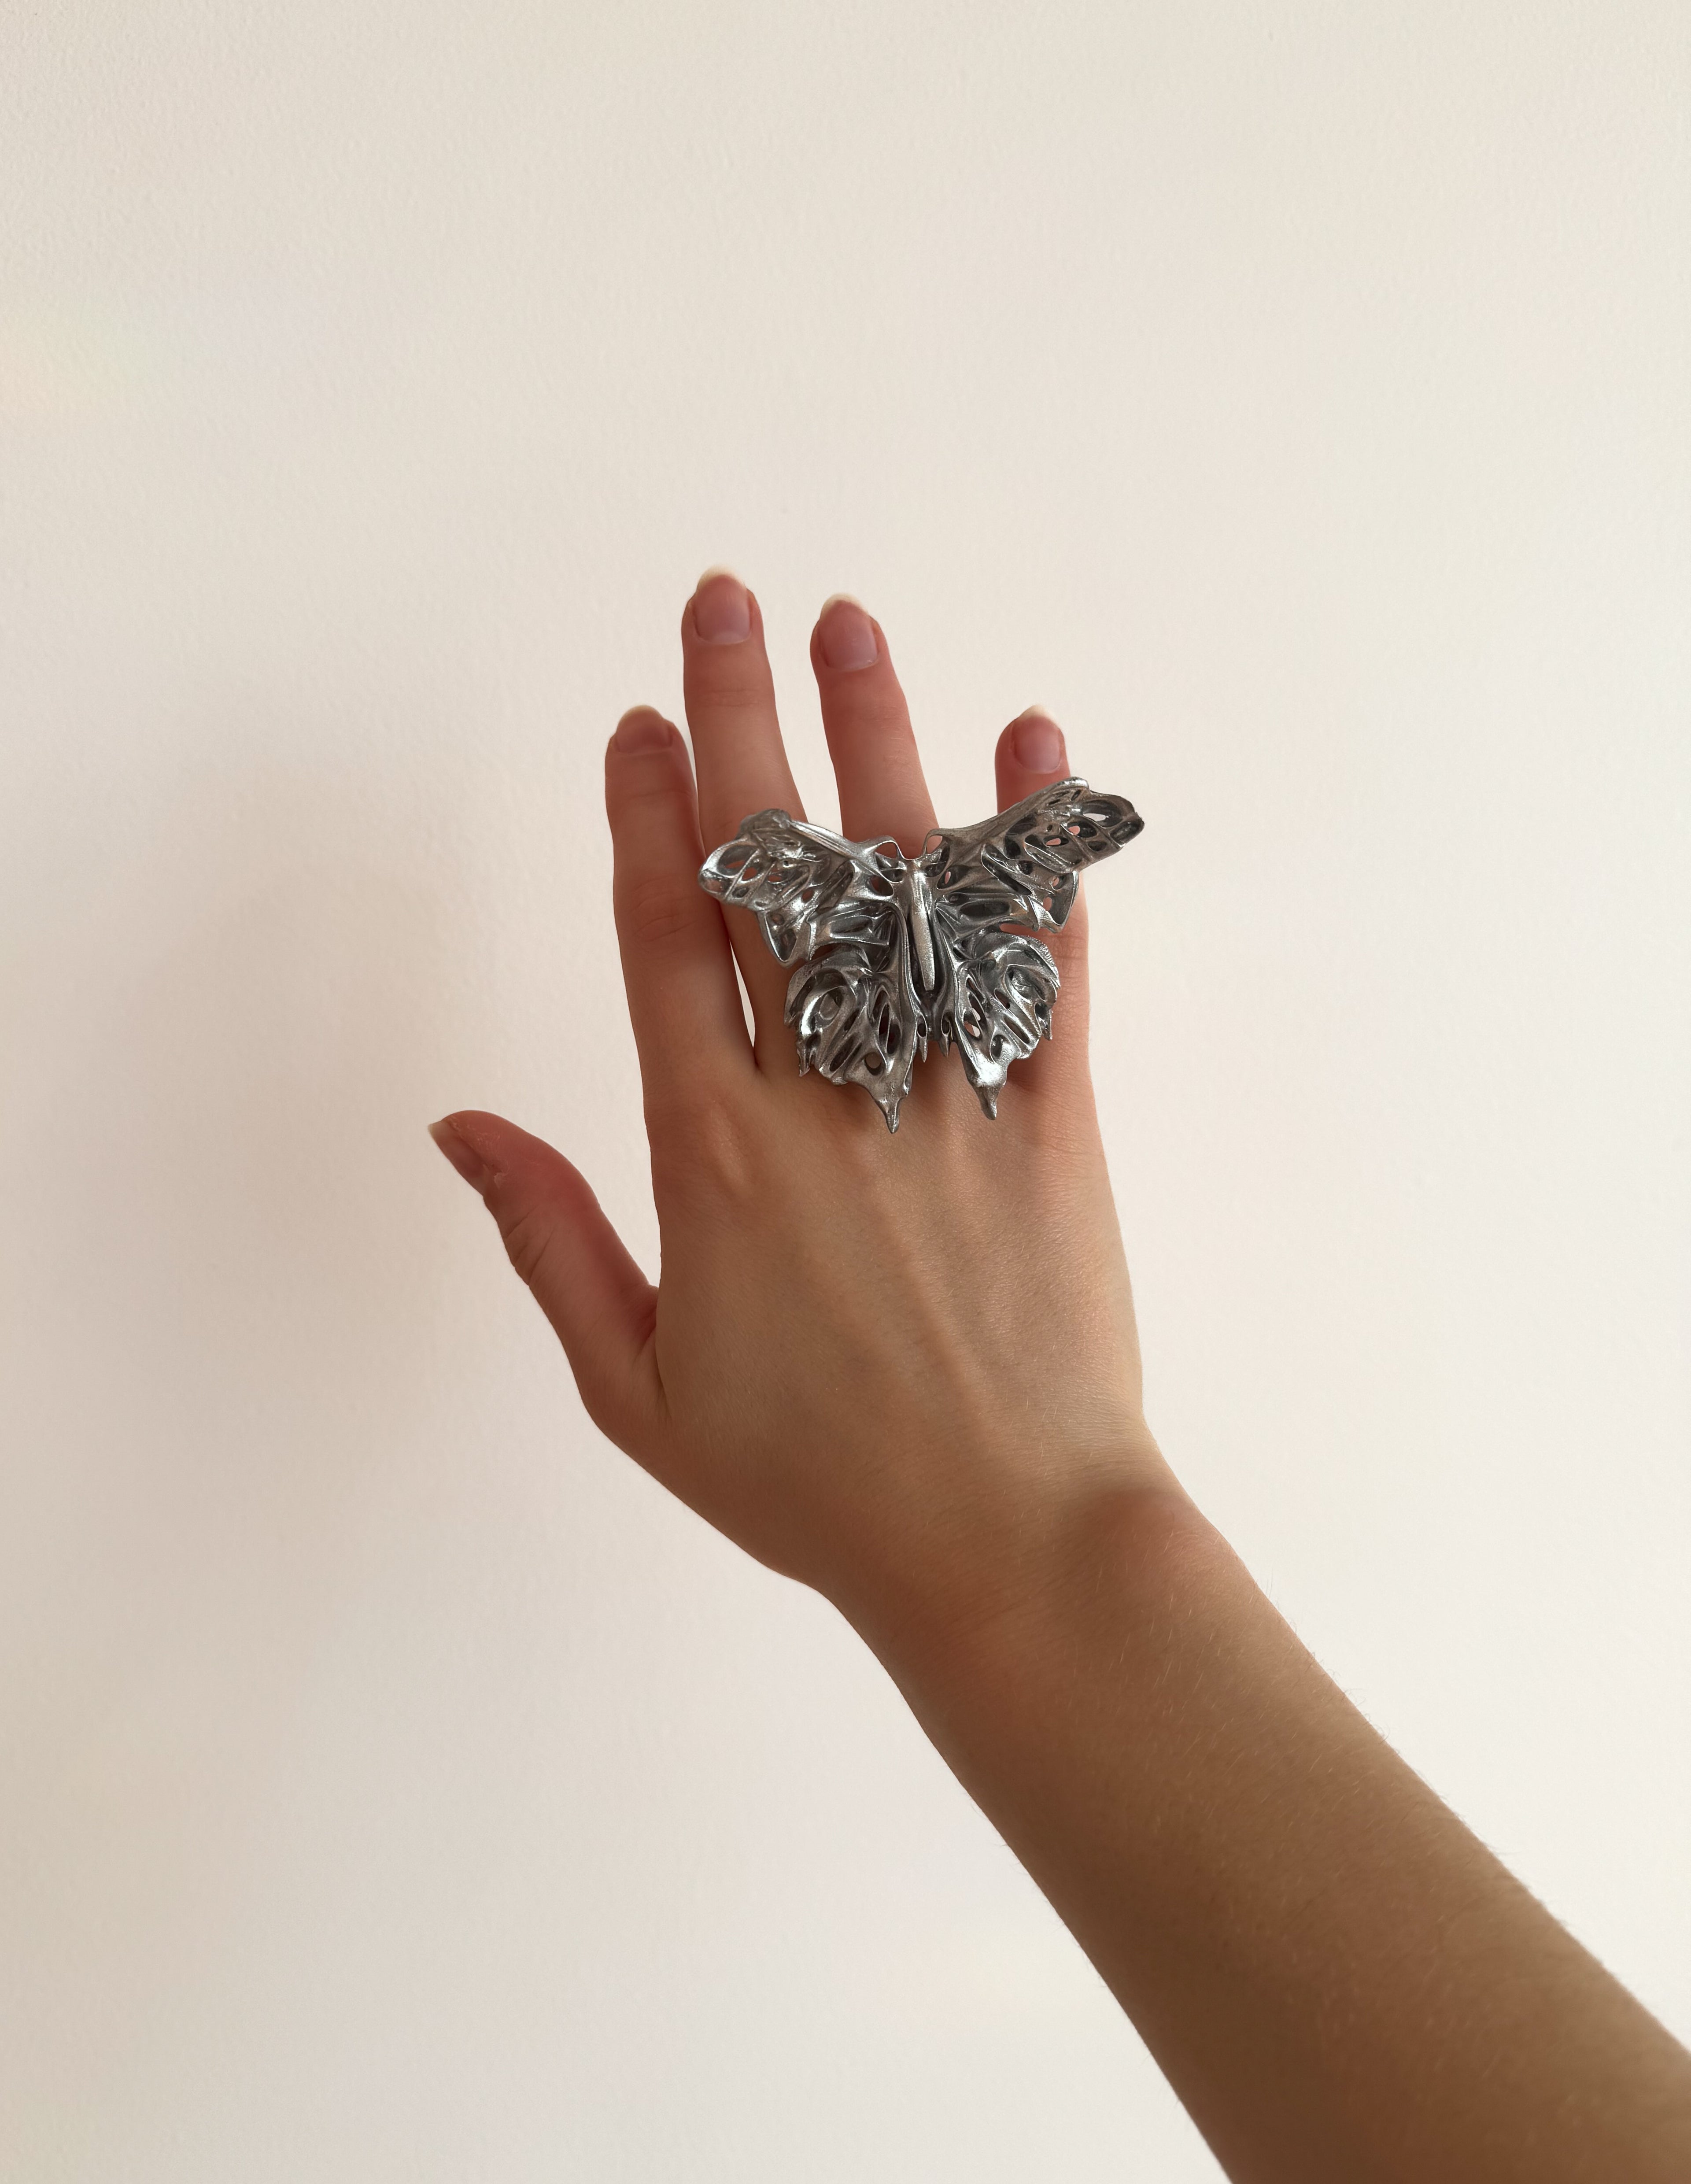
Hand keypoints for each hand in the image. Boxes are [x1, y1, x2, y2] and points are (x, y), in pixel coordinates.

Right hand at [428, 571, 1173, 1658]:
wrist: (1003, 1544)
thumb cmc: (812, 1481)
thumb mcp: (638, 1390)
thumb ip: (547, 1243)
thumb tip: (461, 1125)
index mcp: (709, 1156)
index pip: (661, 943)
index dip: (641, 818)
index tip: (634, 719)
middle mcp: (824, 1100)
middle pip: (770, 877)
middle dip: (740, 724)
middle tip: (725, 601)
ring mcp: (946, 1098)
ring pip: (903, 889)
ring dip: (876, 743)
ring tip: (852, 627)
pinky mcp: (1054, 1118)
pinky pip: (1048, 960)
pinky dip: (1043, 851)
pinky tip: (1035, 750)